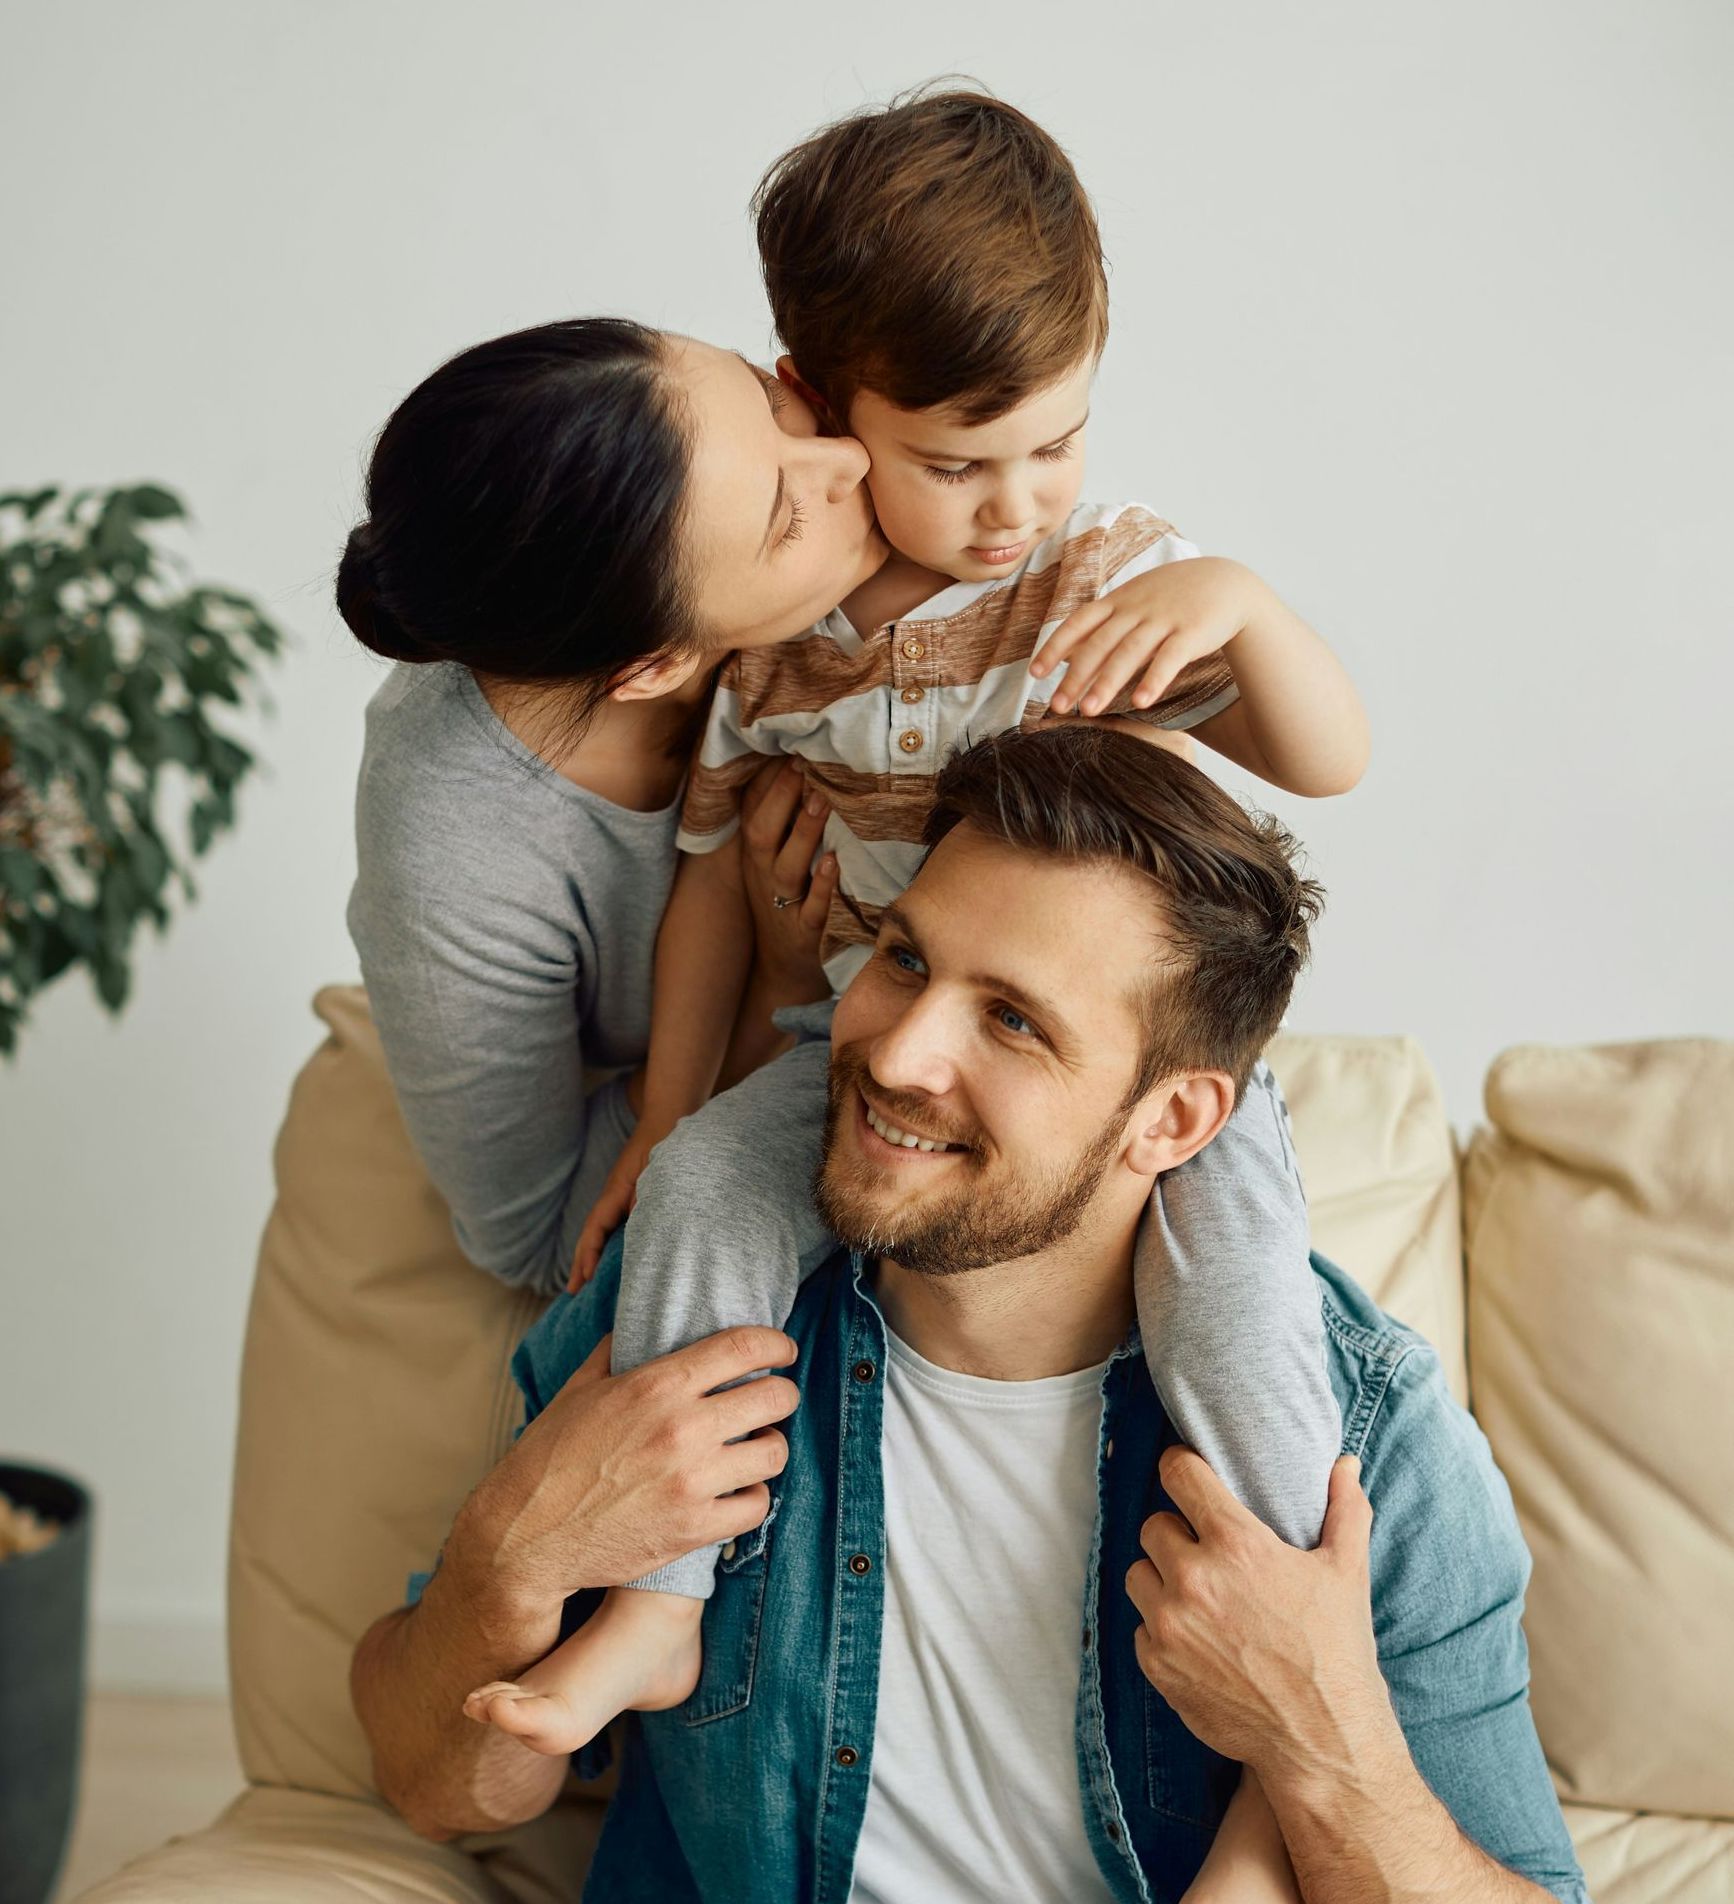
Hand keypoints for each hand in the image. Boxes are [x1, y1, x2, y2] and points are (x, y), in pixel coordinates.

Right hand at [454, 1327, 799, 1617]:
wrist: (526, 1536)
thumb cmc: (549, 1458)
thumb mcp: (579, 1390)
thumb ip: (615, 1353)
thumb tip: (635, 1326)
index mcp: (656, 1386)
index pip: (742, 1346)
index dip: (774, 1343)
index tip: (781, 1349)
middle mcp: (681, 1429)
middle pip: (775, 1397)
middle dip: (781, 1394)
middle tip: (771, 1400)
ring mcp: (691, 1482)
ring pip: (774, 1452)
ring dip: (768, 1446)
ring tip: (753, 1447)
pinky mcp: (694, 1529)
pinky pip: (758, 1506)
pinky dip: (753, 1497)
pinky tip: (737, 1490)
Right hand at [570, 1124, 664, 1290]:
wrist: (670, 1115)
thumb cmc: (665, 1142)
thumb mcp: (657, 1171)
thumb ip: (646, 1199)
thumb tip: (638, 1229)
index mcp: (615, 1192)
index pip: (595, 1228)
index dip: (589, 1254)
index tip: (586, 1278)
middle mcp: (613, 1195)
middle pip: (590, 1233)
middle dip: (581, 1261)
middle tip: (572, 1290)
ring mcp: (620, 1195)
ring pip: (600, 1230)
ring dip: (590, 1254)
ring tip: (583, 1281)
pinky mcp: (631, 1195)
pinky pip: (613, 1224)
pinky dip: (606, 1242)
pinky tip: (610, 1255)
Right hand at [737, 758, 837, 996]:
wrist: (783, 967)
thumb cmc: (786, 898)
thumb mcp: (774, 858)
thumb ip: (783, 816)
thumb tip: (801, 760)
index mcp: (756, 853)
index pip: (755, 808)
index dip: (770, 778)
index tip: (792, 745)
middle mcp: (763, 874)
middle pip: (762, 832)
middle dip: (782, 797)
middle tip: (805, 765)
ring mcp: (781, 903)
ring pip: (786, 867)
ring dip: (803, 833)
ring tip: (822, 801)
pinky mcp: (804, 933)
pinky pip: (811, 910)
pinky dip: (821, 888)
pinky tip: (834, 863)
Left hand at [1031, 556, 1259, 715]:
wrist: (1226, 582)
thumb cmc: (1172, 596)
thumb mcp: (1134, 601)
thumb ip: (1102, 625)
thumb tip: (1065, 653)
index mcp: (1118, 600)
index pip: (1078, 623)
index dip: (1055, 648)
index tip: (1035, 674)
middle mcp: (1136, 608)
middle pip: (1099, 644)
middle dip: (1076, 676)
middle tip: (1057, 706)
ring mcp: (1164, 618)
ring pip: (1130, 652)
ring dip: (1107, 683)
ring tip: (1089, 711)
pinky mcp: (1192, 631)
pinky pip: (1170, 658)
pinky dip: (1154, 680)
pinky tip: (1140, 703)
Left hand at [1126, 1451, 1390, 1782]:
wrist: (1322, 1743)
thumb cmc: (1337, 1654)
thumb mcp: (1347, 1574)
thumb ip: (1344, 1510)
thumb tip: (1346, 1464)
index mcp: (1236, 1544)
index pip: (1178, 1474)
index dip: (1182, 1468)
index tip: (1188, 1475)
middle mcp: (1194, 1578)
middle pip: (1153, 1524)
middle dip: (1178, 1533)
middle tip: (1208, 1553)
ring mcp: (1170, 1624)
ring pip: (1138, 1573)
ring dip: (1162, 1579)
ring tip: (1201, 1597)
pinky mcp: (1157, 1665)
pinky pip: (1140, 1626)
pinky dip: (1162, 1628)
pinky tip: (1199, 1640)